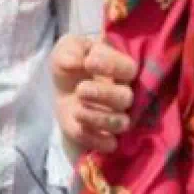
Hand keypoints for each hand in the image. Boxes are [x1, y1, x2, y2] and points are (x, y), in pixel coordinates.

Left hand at [50, 34, 135, 152]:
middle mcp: (124, 94)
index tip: (88, 62)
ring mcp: (116, 116)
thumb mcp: (68, 48)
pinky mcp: (105, 136)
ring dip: (97, 117)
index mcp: (121, 69)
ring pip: (120, 123)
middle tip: (80, 89)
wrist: (63, 90)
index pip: (129, 68)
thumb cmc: (72, 64)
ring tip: (76, 109)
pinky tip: (78, 126)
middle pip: (126, 98)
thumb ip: (71, 49)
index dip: (111, 65)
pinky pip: (109, 144)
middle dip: (103, 94)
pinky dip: (93, 138)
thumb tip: (76, 62)